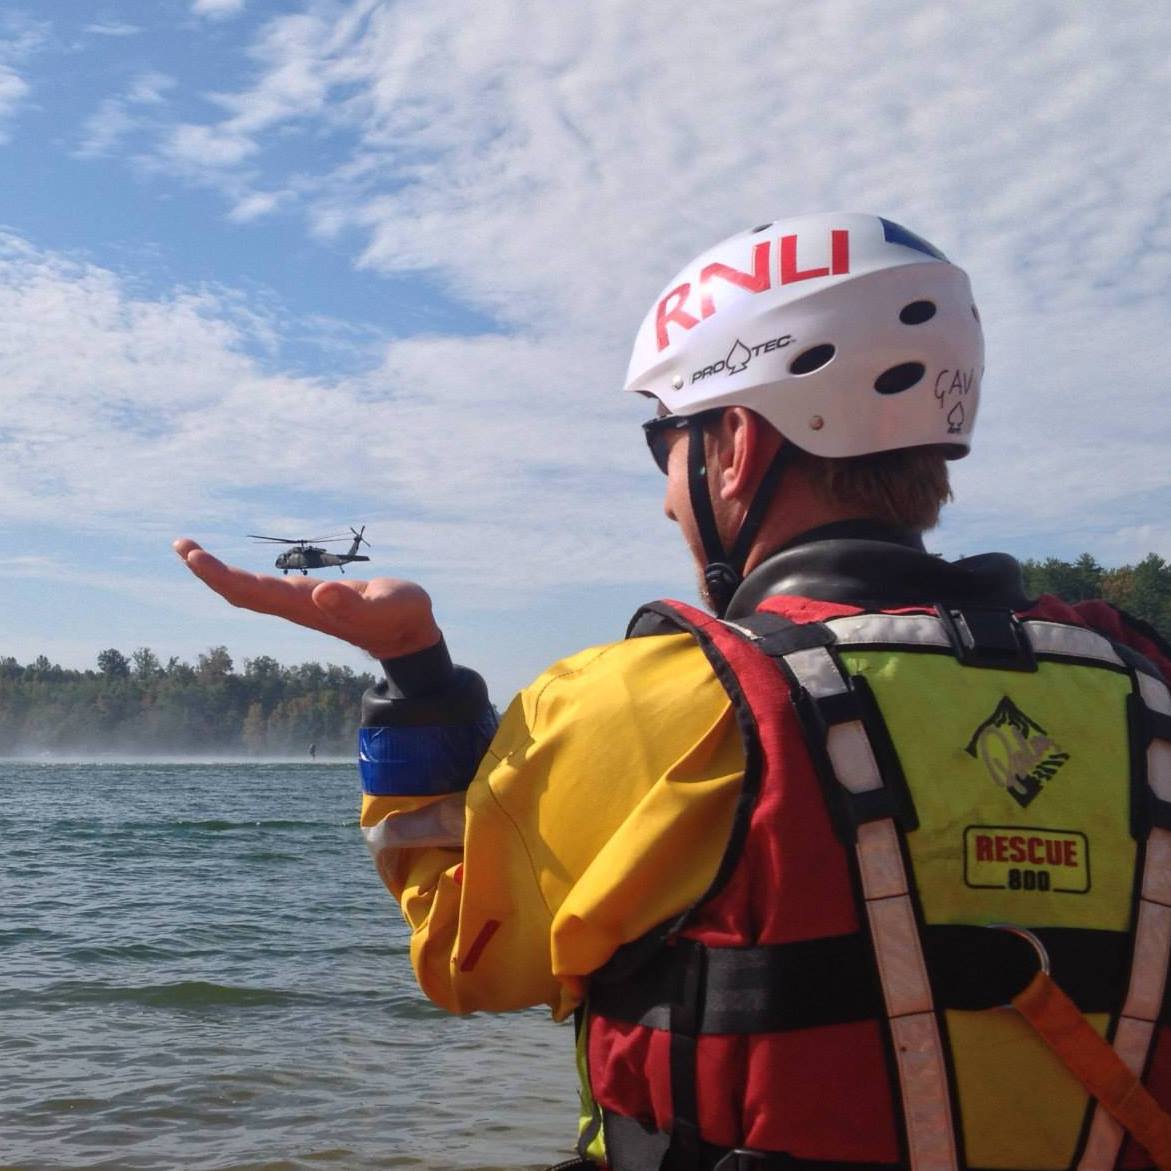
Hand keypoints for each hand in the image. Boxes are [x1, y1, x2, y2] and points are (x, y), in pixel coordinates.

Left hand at [172, 538, 441, 659]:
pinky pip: (261, 589)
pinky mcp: (306, 600)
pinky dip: (237, 576)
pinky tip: (228, 568)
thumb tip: (321, 594)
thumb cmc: (401, 616)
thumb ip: (357, 603)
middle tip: (181, 545)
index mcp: (307, 606)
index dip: (221, 575)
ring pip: (247, 591)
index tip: (195, 557)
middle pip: (240, 593)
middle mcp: (296, 606)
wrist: (407, 634)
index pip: (253, 592)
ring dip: (217, 573)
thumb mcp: (386, 605)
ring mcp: (299, 605)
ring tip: (190, 550)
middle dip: (208, 571)